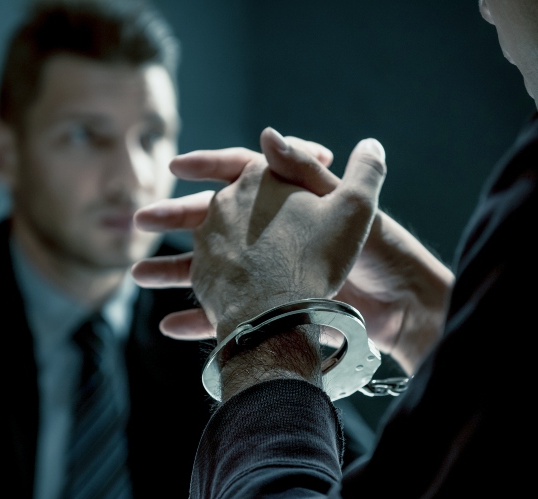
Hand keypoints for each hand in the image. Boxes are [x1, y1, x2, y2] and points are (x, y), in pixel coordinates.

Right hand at [133, 129, 452, 373]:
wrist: (399, 308)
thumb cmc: (381, 254)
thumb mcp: (348, 205)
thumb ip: (307, 171)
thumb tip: (267, 134)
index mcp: (292, 199)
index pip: (243, 170)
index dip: (209, 165)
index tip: (176, 164)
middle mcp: (276, 231)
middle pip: (215, 219)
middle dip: (175, 218)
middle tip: (139, 219)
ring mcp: (271, 271)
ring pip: (212, 268)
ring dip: (172, 271)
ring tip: (137, 275)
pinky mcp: (272, 310)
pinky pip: (227, 314)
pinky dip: (199, 320)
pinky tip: (169, 325)